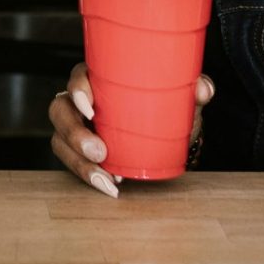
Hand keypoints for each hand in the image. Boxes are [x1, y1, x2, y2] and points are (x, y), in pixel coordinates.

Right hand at [49, 62, 214, 196]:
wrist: (167, 136)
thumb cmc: (166, 106)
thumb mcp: (180, 96)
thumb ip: (194, 88)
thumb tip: (203, 88)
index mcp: (99, 78)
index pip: (77, 77)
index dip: (77, 90)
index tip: (91, 107)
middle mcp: (82, 101)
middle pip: (60, 110)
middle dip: (74, 133)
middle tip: (100, 152)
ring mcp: (78, 126)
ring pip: (60, 140)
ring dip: (78, 162)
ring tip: (106, 179)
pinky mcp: (80, 151)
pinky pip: (72, 162)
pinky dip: (87, 175)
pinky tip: (109, 186)